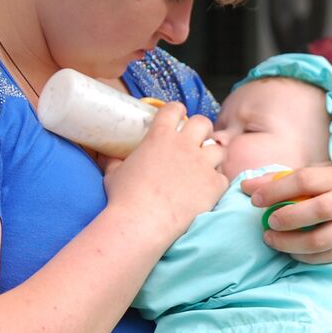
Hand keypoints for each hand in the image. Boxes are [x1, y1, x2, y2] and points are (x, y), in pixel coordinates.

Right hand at [105, 102, 226, 241]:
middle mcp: (184, 145)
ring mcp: (202, 164)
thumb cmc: (124, 198)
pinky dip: (217, 182)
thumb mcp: (114, 173)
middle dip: (203, 129)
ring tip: (207, 165)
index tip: (178, 116)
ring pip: (219, 148)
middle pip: (203, 123)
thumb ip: (116, 161)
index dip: (177, 111)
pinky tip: (209, 190)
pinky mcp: (214, 185)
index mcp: (160, 136)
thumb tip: (108, 157)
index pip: (174, 109)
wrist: (142, 222)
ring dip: (213, 155)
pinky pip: (223, 177)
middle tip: (199, 140)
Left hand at [241, 166, 331, 274]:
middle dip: (289, 217)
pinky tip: (288, 250)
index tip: (255, 200)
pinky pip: (322, 257)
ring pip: (319, 240)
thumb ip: (281, 181)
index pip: (305, 180)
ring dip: (290, 243)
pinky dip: (301, 256)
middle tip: (268, 222)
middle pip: (319, 210)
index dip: (277, 190)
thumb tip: (246, 186)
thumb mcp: (316, 181)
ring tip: (270, 240)